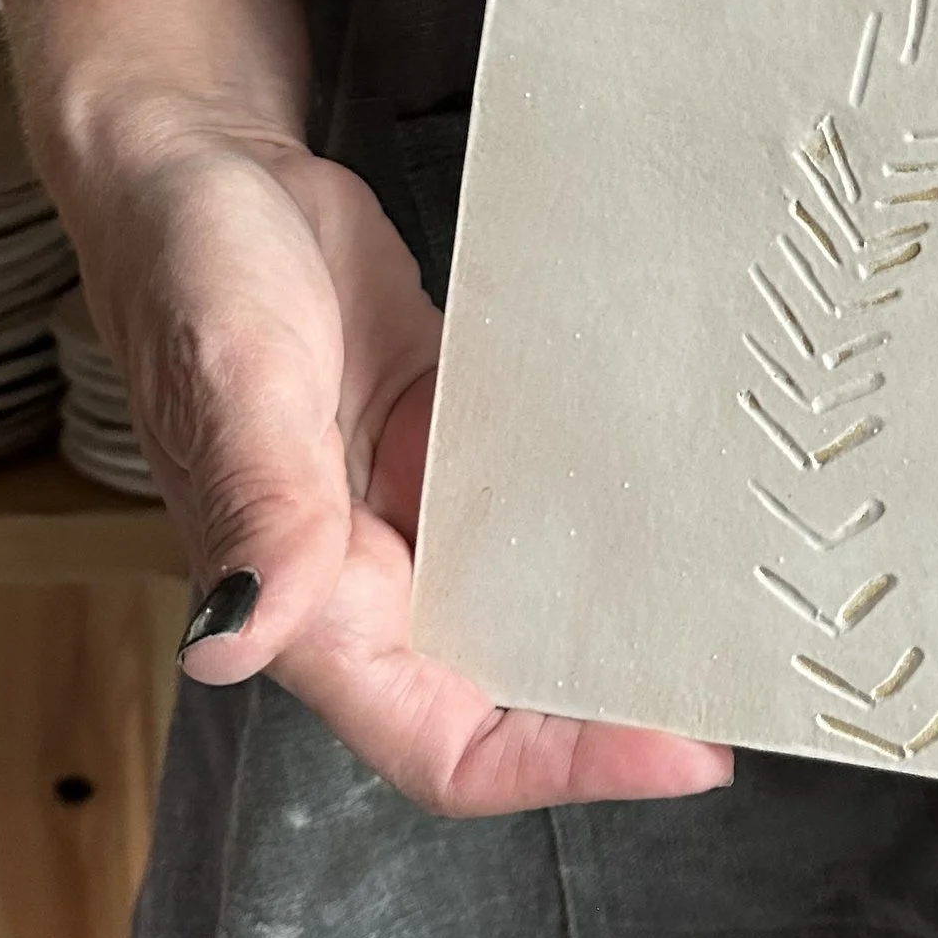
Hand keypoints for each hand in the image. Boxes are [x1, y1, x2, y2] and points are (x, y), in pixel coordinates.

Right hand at [0, 0, 728, 817]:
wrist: (203, 168)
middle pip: (511, 699)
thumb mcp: (236, 374)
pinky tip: (686, 502)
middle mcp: (370, 582)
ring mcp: (413, 517)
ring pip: (534, 613)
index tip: (684, 755)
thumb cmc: (189, 268)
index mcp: (313, 603)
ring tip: (741, 610)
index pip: (443, 745)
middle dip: (623, 712)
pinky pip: (539, 514)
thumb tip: (235, 639)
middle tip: (748, 684)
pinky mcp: (447, 451)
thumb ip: (256, 505)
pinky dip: (608, 525)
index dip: (559, 769)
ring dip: (623, 625)